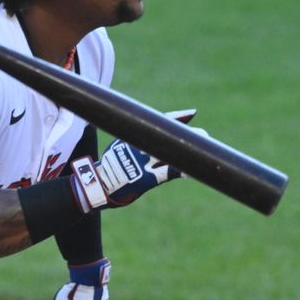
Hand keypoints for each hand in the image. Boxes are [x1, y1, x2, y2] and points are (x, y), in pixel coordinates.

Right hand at [70, 110, 207, 211]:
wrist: (95, 186)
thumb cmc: (108, 168)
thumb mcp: (118, 146)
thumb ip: (133, 141)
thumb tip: (147, 133)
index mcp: (133, 138)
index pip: (158, 122)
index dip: (176, 117)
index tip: (192, 113)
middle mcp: (138, 147)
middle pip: (167, 136)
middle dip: (186, 134)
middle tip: (204, 133)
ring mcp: (142, 163)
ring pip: (169, 152)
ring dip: (187, 150)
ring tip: (204, 146)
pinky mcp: (144, 180)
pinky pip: (166, 174)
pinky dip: (179, 171)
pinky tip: (191, 170)